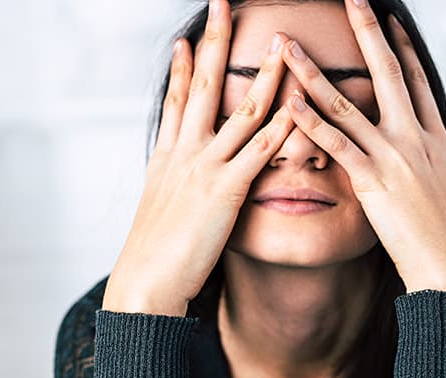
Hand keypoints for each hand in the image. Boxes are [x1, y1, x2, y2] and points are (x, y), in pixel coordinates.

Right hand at [102, 1, 293, 315]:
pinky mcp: (227, 190)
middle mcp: (185, 152)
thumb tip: (178, 173)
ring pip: (240, 110)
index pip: (177, 99)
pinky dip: (282, 125)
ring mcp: (206, 167)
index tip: (190, 37)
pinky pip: (260, 150)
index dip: (183, 66)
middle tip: (223, 7)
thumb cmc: (154, 252)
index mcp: (167, 155)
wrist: (146, 281)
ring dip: (263, 74)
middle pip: (203, 86)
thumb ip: (174, 182)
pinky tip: (299, 104)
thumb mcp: (160, 207)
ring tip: (279, 42)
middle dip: (214, 43)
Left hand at [274, 1, 445, 302]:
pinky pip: (336, 145)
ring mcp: (392, 157)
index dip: (401, 48)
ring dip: (314, 73)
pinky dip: (311, 123)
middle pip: (386, 74)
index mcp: (437, 138)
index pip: (417, 82)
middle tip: (351, 0)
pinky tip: (289, 102)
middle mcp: (414, 138)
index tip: (388, 21)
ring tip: (289, 46)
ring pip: (347, 105)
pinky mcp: (372, 181)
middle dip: (367, 33)